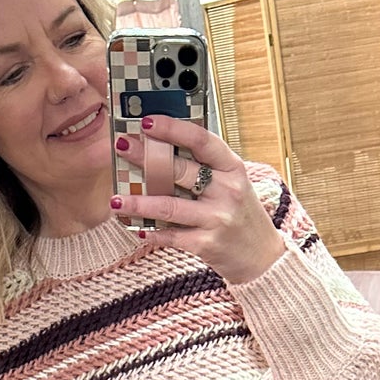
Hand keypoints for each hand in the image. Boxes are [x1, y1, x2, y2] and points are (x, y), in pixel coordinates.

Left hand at [111, 116, 285, 285]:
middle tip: (122, 147)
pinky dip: (152, 233)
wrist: (263, 258)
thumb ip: (206, 167)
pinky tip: (136, 229)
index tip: (148, 121)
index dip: (173, 128)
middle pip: (180, 170)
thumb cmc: (242, 216)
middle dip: (146, 157)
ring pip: (169, 206)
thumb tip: (164, 149)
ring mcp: (217, 219)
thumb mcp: (233, 184)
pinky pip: (172, 236)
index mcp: (233, 168)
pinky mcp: (207, 244)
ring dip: (139, 203)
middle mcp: (227, 191)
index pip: (201, 140)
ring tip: (116, 200)